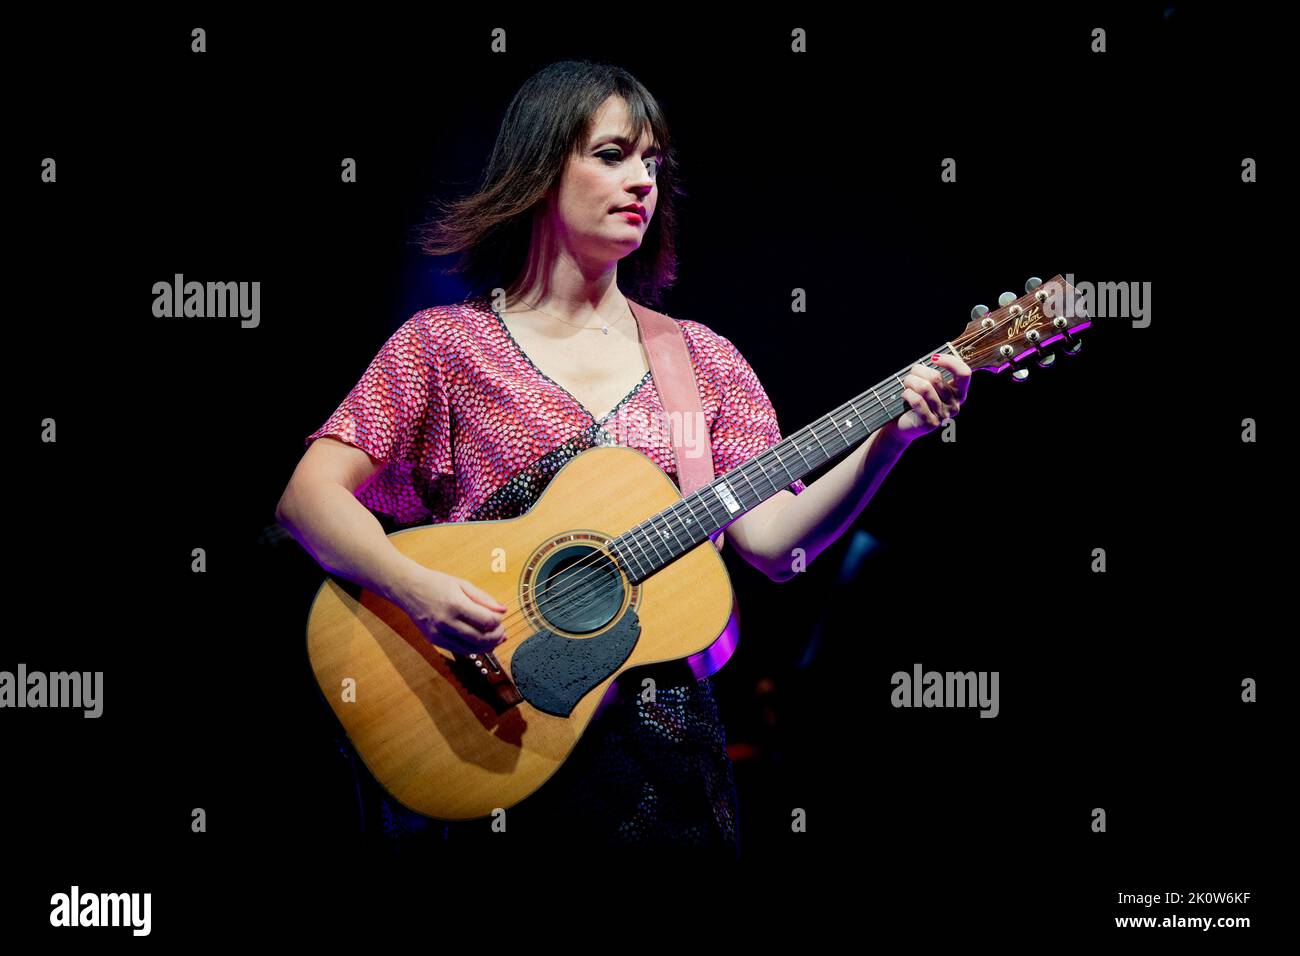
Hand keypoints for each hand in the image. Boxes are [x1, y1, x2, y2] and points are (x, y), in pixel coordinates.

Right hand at [392, 566, 508, 655]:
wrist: (409, 589)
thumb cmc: (436, 583)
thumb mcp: (463, 584)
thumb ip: (484, 599)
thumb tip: (503, 610)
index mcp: (455, 604)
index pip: (486, 621)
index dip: (498, 622)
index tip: (500, 618)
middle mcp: (446, 621)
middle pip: (480, 638)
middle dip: (496, 637)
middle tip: (502, 632)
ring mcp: (439, 633)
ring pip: (471, 649)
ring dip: (487, 646)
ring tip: (494, 639)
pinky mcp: (434, 640)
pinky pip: (459, 650)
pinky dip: (473, 649)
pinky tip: (479, 642)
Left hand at [879, 353, 971, 445]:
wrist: (903, 426)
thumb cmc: (916, 400)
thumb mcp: (928, 384)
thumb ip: (934, 372)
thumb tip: (934, 356)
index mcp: (959, 393)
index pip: (964, 373)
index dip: (950, 361)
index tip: (933, 358)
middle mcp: (955, 405)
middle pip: (936, 377)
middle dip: (918, 371)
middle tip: (910, 375)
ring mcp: (944, 415)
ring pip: (925, 387)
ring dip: (910, 381)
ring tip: (905, 384)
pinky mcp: (931, 423)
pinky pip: (917, 400)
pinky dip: (907, 394)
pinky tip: (904, 395)